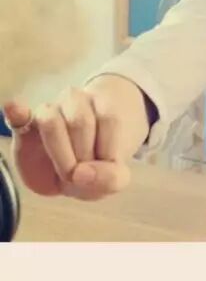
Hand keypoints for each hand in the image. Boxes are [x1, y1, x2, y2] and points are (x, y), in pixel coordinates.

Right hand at [2, 75, 151, 199]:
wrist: (74, 174)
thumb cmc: (96, 168)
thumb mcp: (113, 179)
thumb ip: (111, 179)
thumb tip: (82, 173)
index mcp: (105, 107)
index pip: (110, 118)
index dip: (107, 150)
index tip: (104, 170)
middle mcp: (77, 101)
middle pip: (80, 122)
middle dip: (81, 156)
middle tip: (82, 173)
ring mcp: (49, 111)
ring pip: (51, 121)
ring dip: (59, 152)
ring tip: (66, 170)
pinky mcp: (24, 127)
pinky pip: (19, 116)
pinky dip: (18, 113)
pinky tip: (18, 113)